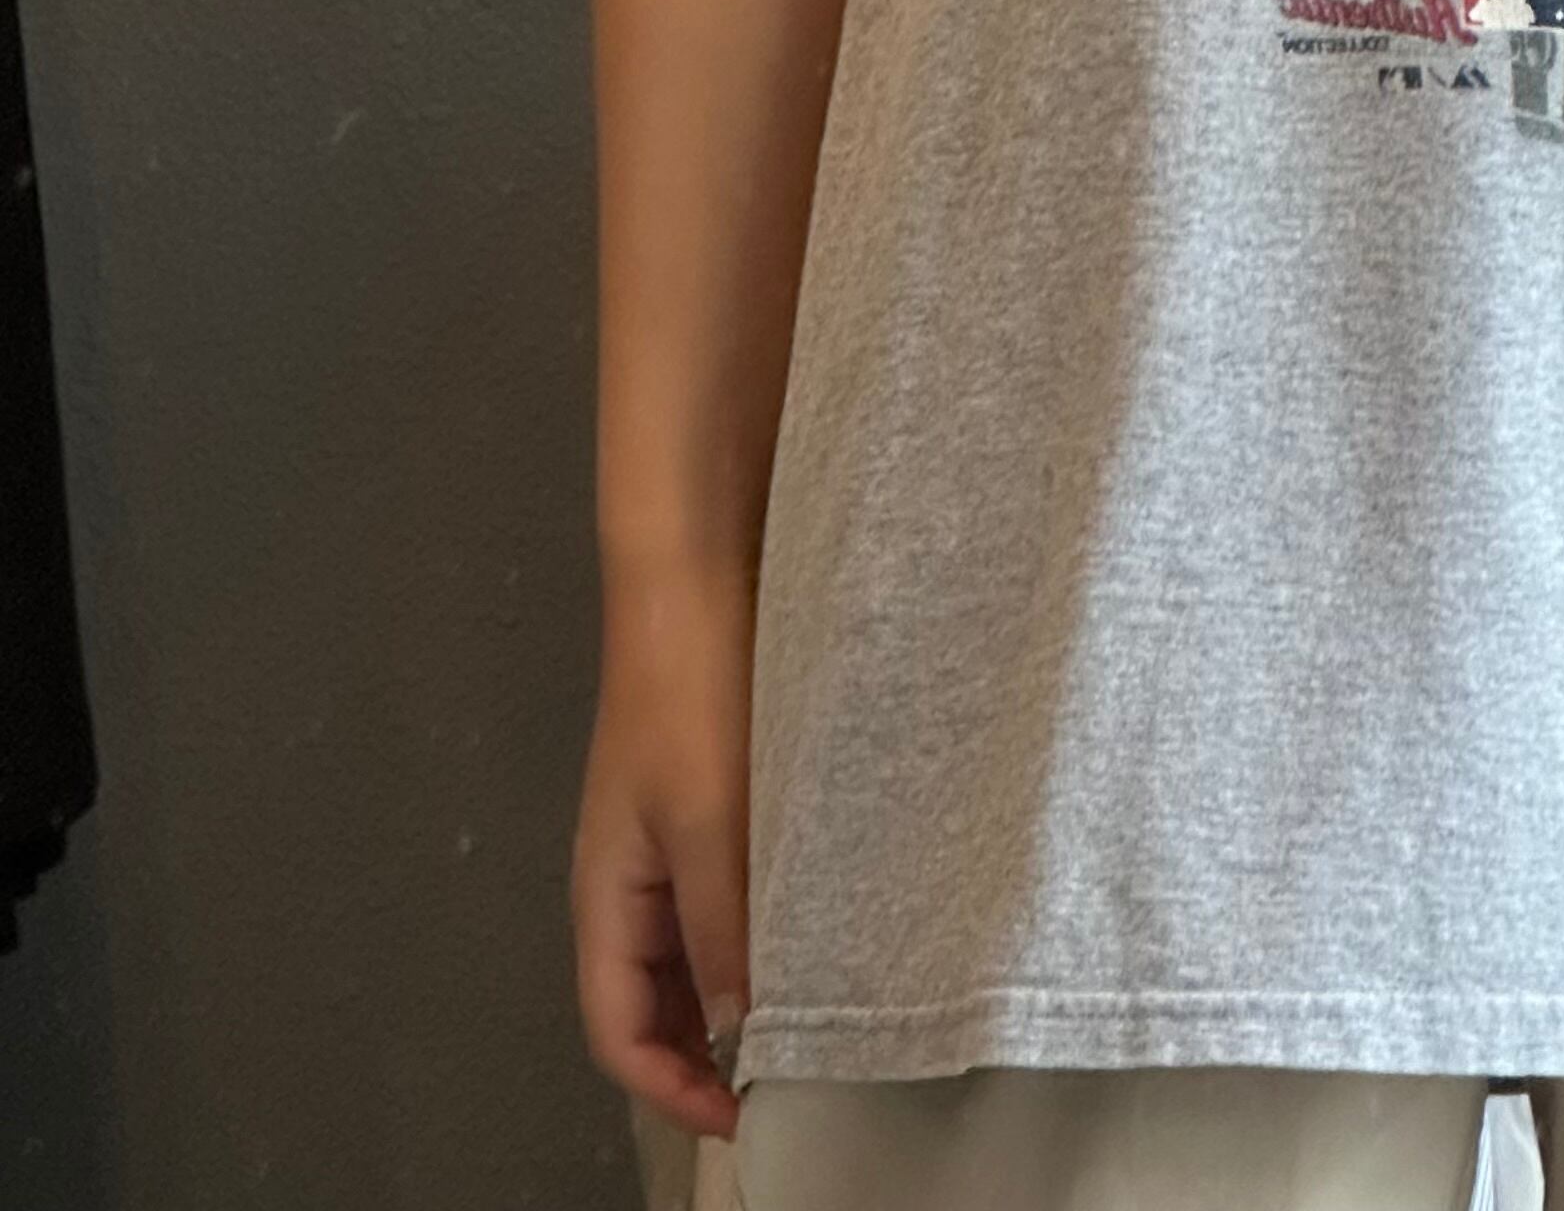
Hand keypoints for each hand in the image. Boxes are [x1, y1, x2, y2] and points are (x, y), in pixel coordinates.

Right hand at [573, 560, 755, 1139]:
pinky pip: (730, 888)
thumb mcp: (708, 819)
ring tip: (813, 1017)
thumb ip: (723, 921)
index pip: (617, 1029)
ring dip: (741, 989)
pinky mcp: (718, 795)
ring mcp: (675, 835)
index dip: (672, 1087)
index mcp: (608, 893)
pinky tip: (820, 926)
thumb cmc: (689, 695)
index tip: (745, 1121)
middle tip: (791, 1081)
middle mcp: (634, 877)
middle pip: (655, 998)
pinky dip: (764, 925)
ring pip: (697, 945)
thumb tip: (745, 1021)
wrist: (697, 577)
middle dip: (706, 1053)